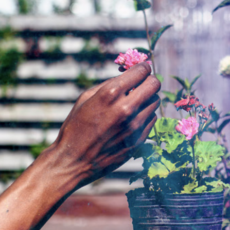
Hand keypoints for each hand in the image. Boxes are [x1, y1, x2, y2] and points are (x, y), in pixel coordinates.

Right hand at [46, 62, 160, 187]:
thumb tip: (128, 76)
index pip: (141, 72)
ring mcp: (134, 127)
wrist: (73, 161)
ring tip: (134, 102)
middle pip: (154, 85)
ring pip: (155, 102)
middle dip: (149, 80)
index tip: (141, 68)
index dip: (142, 67)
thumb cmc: (75, 127)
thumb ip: (108, 85)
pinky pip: (151, 120)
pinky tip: (132, 118)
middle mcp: (125, 109)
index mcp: (110, 94)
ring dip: (147, 99)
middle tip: (143, 83)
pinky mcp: (138, 141)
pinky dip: (145, 115)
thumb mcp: (85, 98)